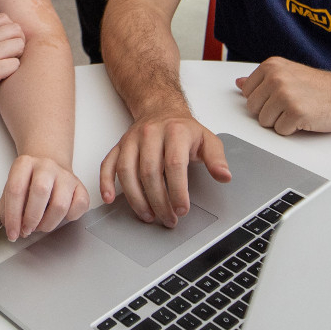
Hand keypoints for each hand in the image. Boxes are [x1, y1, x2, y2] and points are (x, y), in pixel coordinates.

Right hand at [0, 13, 25, 110]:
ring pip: (19, 45)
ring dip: (17, 55)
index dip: (10, 29)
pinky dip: (12, 70)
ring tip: (7, 63)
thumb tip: (7, 30)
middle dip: (18, 40)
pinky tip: (2, 74)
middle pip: (15, 29)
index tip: (7, 40)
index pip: (4, 17)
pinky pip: (16, 64)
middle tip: (12, 52)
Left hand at [0, 154, 89, 240]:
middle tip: (27, 230)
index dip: (12, 216)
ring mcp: (65, 175)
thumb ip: (8, 209)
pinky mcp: (80, 186)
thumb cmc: (29, 182)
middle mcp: (46, 166)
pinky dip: (70, 217)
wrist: (48, 167)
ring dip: (48, 223)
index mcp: (25, 164)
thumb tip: (14, 229)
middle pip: (40, 192)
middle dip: (32, 218)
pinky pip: (79, 205)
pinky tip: (60, 216)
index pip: (16, 189)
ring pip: (60, 204)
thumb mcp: (12, 189)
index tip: (12, 233)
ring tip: (41, 226)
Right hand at [98, 109, 230, 226]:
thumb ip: (216, 158)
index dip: (178, 190)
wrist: (161, 109)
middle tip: (168, 219)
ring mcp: (131, 140)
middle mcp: (150, 134)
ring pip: (127, 171)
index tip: (182, 209)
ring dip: (136, 198)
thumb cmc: (184, 130)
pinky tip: (109, 198)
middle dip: (159, 201)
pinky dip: (106, 183)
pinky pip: (108, 164)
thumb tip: (224, 176)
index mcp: (175, 132)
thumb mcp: (207, 139)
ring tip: (148, 216)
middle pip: (150, 172)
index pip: (174, 164)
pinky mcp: (119, 146)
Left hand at [237, 58, 330, 135]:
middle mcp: (276, 77)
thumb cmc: (320, 87)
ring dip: (281, 121)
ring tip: (299, 110)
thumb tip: (239, 83)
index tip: (281, 96)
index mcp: (271, 66)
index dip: (264, 100)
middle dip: (270, 112)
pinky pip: (280, 131)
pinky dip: (292, 129)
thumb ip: (262, 80)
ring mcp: (285, 94)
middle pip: (253, 109)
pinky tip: (306, 118)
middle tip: (292, 104)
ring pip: (264, 122)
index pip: (247, 93)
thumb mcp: (289, 74)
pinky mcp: (295, 112)